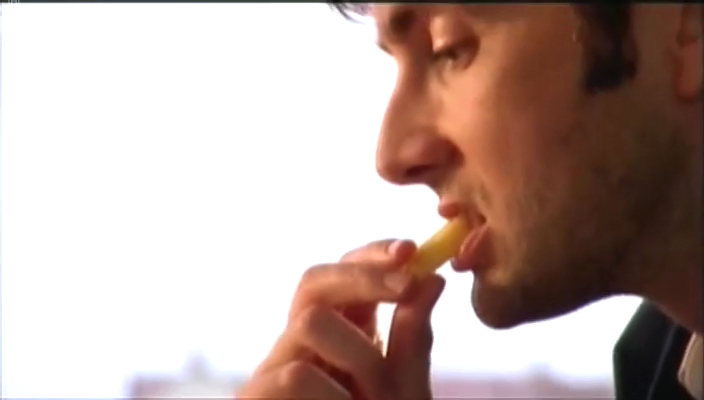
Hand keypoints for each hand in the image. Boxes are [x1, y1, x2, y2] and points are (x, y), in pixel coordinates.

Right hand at [237, 239, 445, 399]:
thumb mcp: (405, 395)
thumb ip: (413, 342)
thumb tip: (432, 279)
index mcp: (340, 340)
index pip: (345, 276)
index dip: (373, 253)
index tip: (412, 250)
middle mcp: (301, 348)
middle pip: (313, 280)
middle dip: (363, 272)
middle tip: (406, 281)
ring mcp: (273, 374)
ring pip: (308, 321)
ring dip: (363, 354)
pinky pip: (293, 374)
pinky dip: (335, 397)